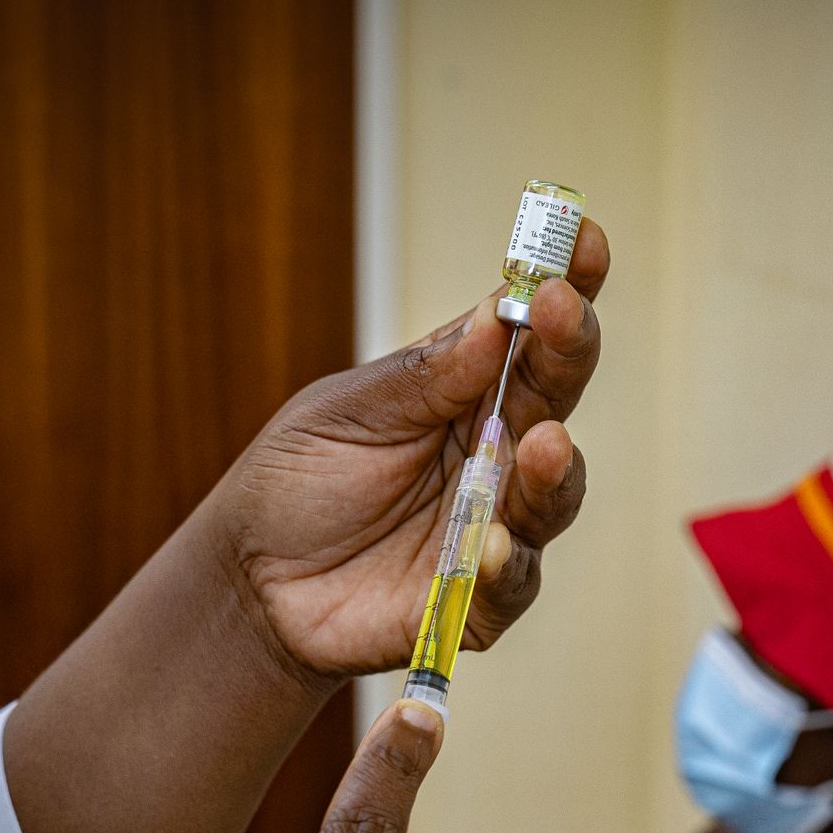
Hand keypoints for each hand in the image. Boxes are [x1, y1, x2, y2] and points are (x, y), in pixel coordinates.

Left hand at [208, 223, 607, 683]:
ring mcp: (495, 521)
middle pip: (555, 396)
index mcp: (466, 389)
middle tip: (561, 313)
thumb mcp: (343, 413)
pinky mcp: (480, 597)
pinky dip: (506, 561)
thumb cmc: (298, 485)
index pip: (527, 330)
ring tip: (544, 441)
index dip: (561, 284)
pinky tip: (490, 543)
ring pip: (554, 491)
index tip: (579, 236)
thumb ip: (421, 378)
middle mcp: (495, 450)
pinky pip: (511, 579)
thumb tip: (494, 319)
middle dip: (567, 350)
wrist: (254, 585)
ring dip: (556, 465)